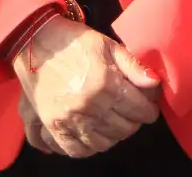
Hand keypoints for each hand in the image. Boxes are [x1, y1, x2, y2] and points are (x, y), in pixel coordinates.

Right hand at [12, 16, 161, 157]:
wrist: (35, 41)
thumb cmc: (75, 41)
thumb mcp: (108, 45)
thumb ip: (133, 66)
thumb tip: (155, 83)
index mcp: (107, 83)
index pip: (140, 110)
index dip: (149, 109)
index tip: (149, 105)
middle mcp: (90, 106)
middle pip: (125, 129)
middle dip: (134, 121)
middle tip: (132, 112)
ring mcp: (70, 119)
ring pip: (104, 143)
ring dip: (114, 135)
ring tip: (115, 123)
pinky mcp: (54, 125)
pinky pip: (76, 149)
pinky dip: (89, 147)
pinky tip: (94, 136)